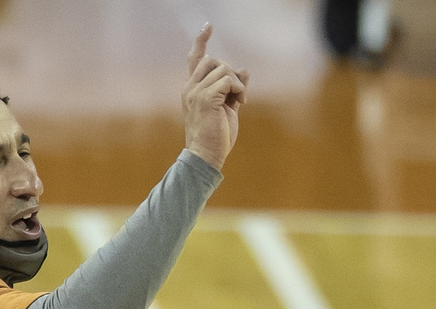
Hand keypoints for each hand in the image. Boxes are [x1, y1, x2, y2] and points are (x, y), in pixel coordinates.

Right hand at [182, 23, 249, 170]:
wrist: (207, 155)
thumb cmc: (216, 136)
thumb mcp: (227, 109)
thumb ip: (233, 90)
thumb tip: (244, 70)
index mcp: (192, 89)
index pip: (194, 58)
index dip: (201, 41)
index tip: (208, 26)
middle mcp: (190, 88)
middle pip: (213, 59)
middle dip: (230, 71)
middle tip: (238, 92)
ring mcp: (196, 92)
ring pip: (222, 68)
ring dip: (237, 82)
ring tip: (240, 100)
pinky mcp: (206, 98)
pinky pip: (228, 80)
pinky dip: (239, 88)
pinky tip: (240, 103)